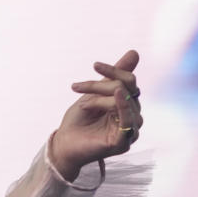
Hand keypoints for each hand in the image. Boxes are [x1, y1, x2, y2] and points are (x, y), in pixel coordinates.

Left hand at [51, 50, 143, 179]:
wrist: (63, 143)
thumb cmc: (78, 120)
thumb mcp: (93, 94)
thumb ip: (113, 76)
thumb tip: (134, 52)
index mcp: (127, 105)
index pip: (129, 82)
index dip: (114, 71)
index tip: (95, 65)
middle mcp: (132, 117)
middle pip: (126, 90)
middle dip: (100, 86)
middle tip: (77, 87)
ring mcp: (129, 130)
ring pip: (125, 102)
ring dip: (100, 98)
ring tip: (83, 105)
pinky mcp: (123, 142)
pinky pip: (128, 120)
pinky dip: (123, 106)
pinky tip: (117, 95)